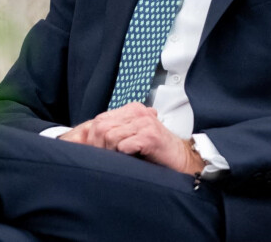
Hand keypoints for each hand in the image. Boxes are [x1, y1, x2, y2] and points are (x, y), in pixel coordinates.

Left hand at [59, 102, 204, 174]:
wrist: (181, 158)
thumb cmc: (156, 150)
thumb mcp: (134, 135)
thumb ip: (117, 131)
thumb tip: (89, 139)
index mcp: (133, 109)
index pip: (100, 120)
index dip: (93, 138)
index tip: (96, 153)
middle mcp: (138, 112)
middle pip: (102, 126)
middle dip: (98, 146)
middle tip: (104, 159)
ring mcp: (144, 123)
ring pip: (110, 136)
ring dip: (110, 153)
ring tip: (117, 161)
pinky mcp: (150, 136)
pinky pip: (123, 146)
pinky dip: (122, 157)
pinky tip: (129, 161)